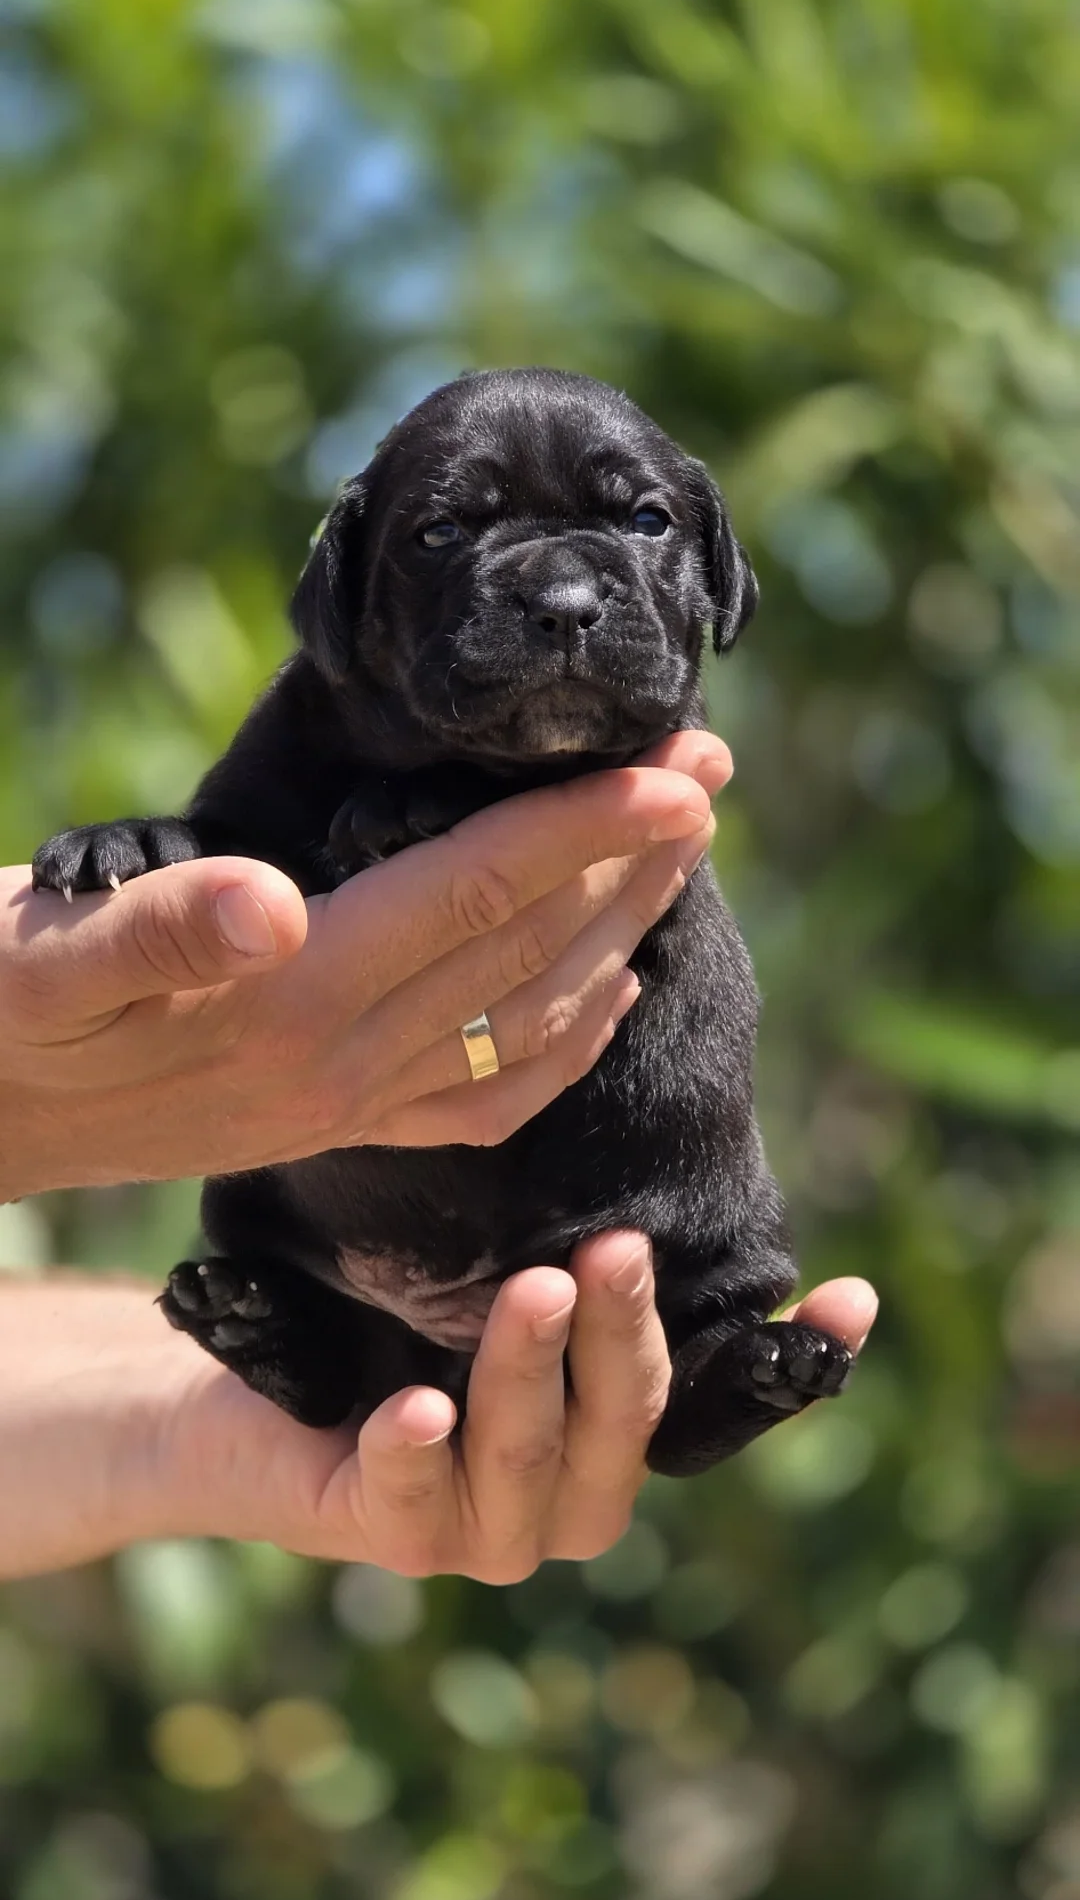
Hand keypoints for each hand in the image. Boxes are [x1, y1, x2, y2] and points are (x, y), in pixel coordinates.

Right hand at [0, 732, 727, 1196]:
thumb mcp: (40, 951)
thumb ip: (159, 928)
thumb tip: (270, 904)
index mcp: (284, 1001)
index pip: (471, 896)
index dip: (584, 831)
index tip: (679, 773)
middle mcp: (336, 1066)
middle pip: (527, 955)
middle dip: (631, 862)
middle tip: (712, 772)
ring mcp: (341, 1107)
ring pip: (527, 1022)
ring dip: (620, 934)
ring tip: (681, 852)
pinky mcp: (329, 1126)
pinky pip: (485, 1099)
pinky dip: (565, 1047)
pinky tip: (609, 997)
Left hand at [0, 1257, 877, 1581]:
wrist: (229, 1389)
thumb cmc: (378, 1314)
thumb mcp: (484, 1269)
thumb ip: (575, 1253)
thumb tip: (650, 1142)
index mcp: (607, 1434)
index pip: (718, 1401)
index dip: (795, 1361)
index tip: (851, 1298)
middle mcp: (563, 1496)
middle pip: (624, 1426)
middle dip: (626, 1340)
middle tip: (622, 1248)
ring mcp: (479, 1531)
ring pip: (527, 1461)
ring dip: (532, 1377)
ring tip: (536, 1288)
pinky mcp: (384, 1537)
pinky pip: (408, 1502)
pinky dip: (416, 1456)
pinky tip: (414, 1410)